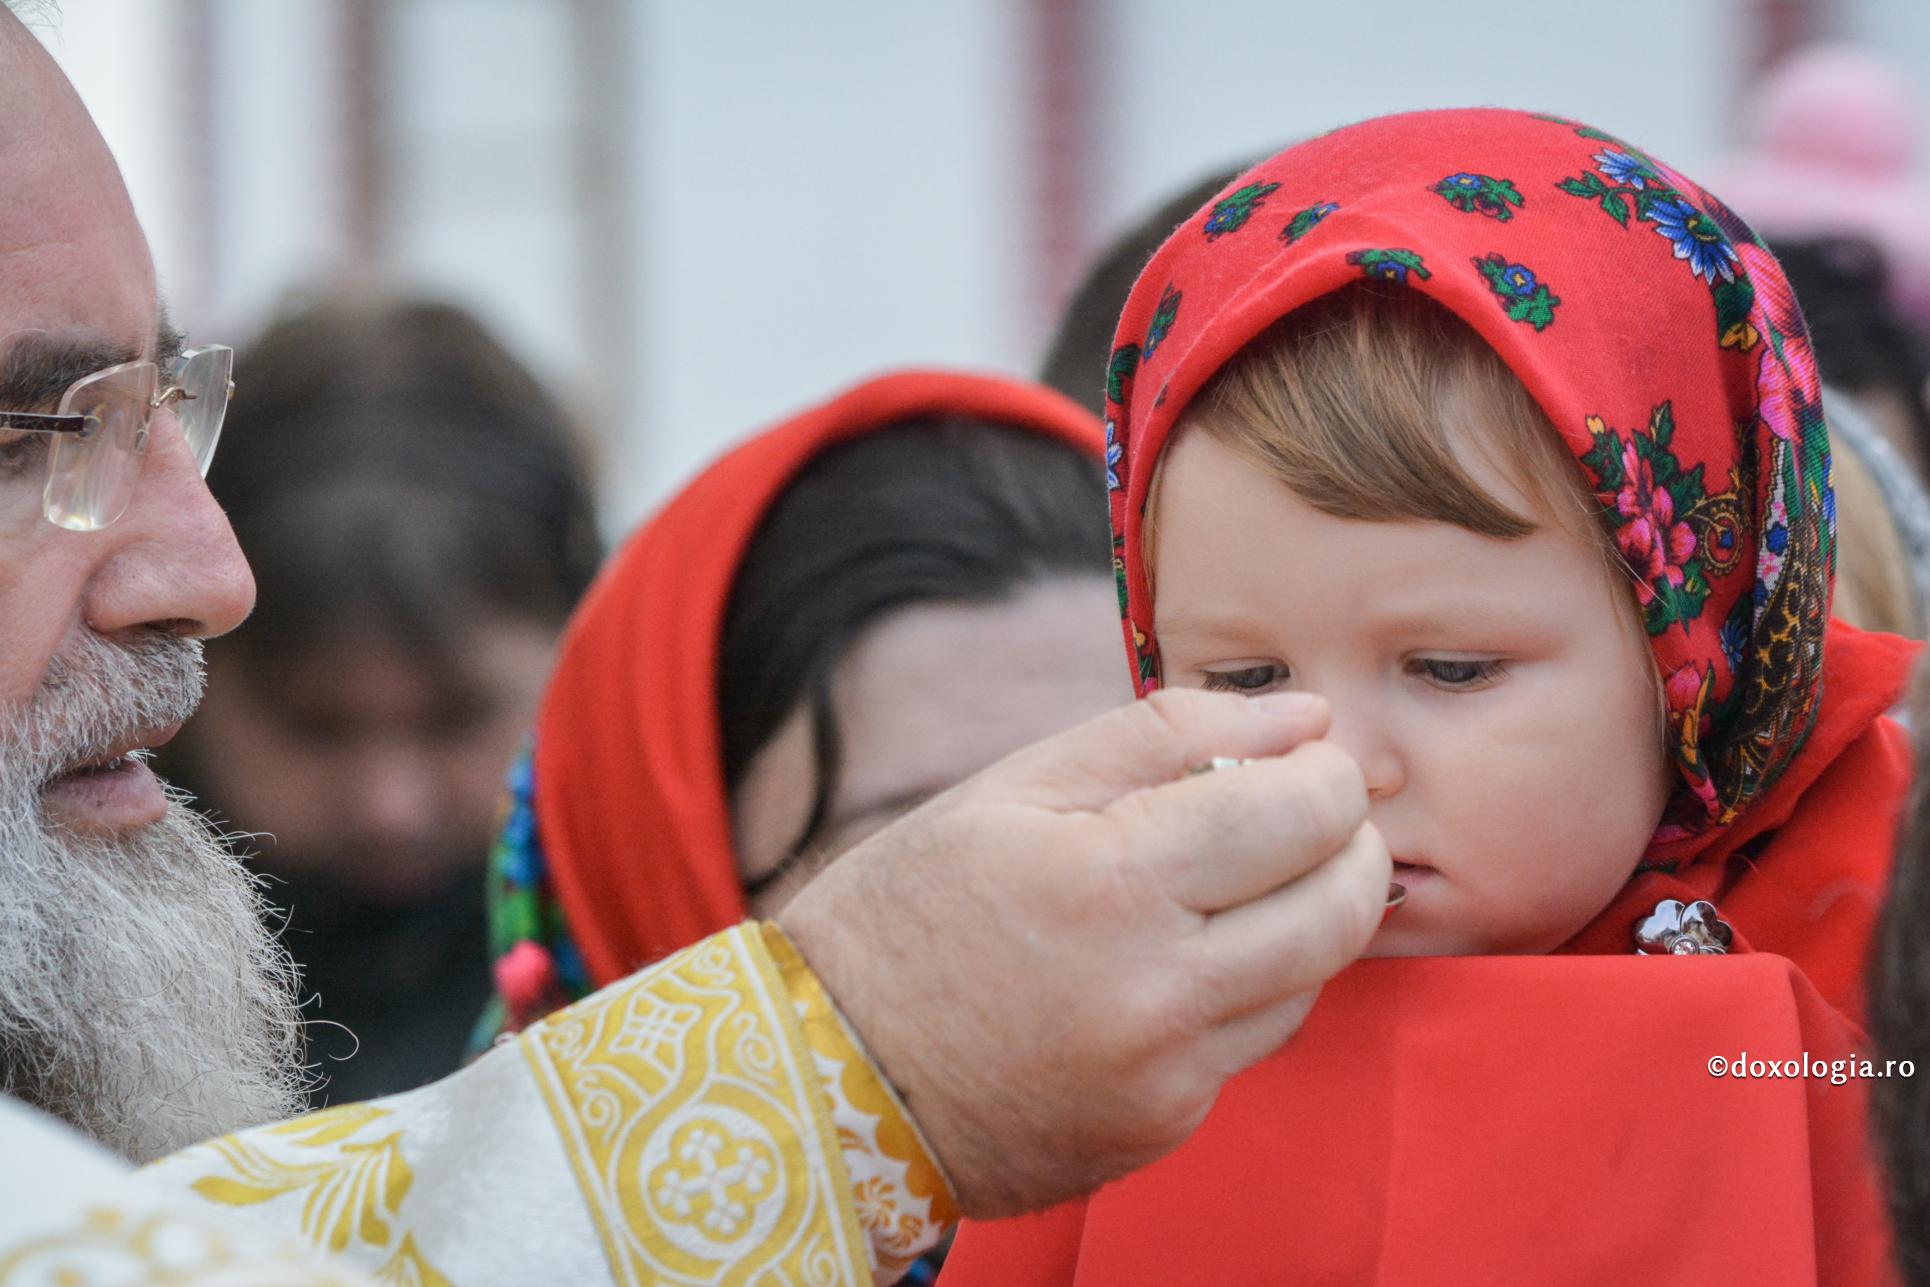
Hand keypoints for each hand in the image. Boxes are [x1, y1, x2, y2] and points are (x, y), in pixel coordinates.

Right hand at [775, 688, 1387, 1217]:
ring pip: (1314, 979)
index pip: (1299, 815)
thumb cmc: (911, 910)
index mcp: (1108, 881)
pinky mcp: (1163, 1127)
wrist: (828, 1077)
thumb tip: (1304, 719)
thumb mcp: (1013, 788)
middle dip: (1350, 843)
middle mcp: (1153, 991)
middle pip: (1339, 906)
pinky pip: (1253, 1042)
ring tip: (1240, 879)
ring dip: (1307, 916)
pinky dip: (1247, 987)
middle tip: (1311, 815)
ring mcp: (1165, 1075)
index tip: (1306, 761)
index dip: (1326, 774)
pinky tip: (1184, 958)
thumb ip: (1165, 737)